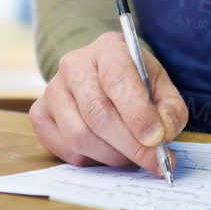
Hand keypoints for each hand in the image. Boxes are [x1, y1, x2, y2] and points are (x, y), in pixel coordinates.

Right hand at [29, 31, 187, 176]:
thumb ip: (170, 108)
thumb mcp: (161, 86)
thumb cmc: (135, 83)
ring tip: (130, 154)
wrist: (102, 77)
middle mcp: (74, 64)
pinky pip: (64, 148)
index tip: (157, 138)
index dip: (137, 113)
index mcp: (108, 48)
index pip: (118, 79)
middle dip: (130, 144)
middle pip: (98, 113)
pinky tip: (105, 151)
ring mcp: (52, 89)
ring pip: (79, 135)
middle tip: (154, 161)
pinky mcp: (40, 113)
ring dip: (111, 155)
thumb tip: (164, 133)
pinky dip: (90, 159)